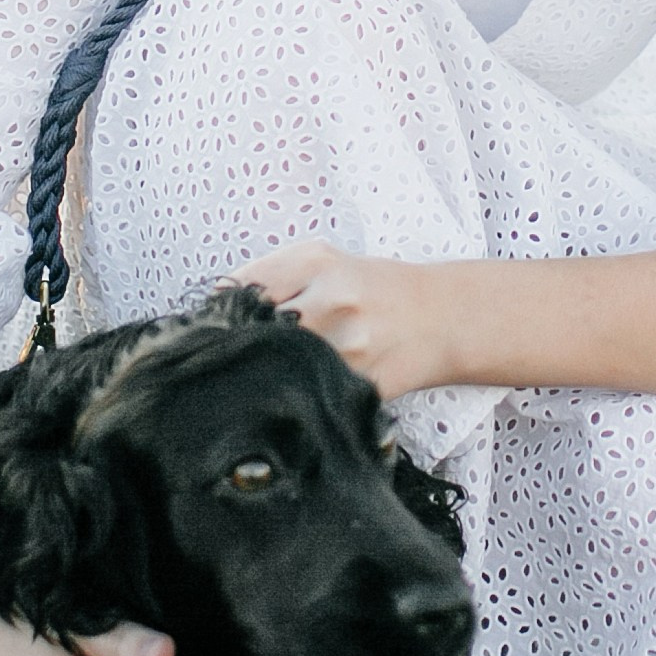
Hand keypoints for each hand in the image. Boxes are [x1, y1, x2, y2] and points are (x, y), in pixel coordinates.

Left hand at [227, 239, 464, 398]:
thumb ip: (268, 275)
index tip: (215, 327)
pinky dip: (295, 394)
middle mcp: (333, 299)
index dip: (221, 313)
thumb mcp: (323, 261)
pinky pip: (310, 392)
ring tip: (267, 372)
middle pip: (255, 330)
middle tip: (231, 357)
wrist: (442, 319)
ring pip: (278, 366)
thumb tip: (213, 305)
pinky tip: (298, 389)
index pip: (241, 289)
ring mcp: (349, 345)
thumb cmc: (373, 287)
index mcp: (317, 262)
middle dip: (238, 345)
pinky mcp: (361, 383)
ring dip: (264, 372)